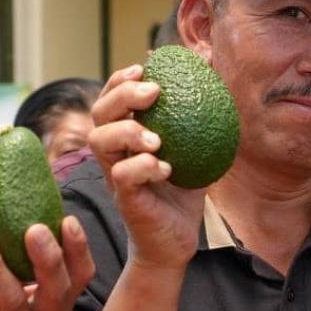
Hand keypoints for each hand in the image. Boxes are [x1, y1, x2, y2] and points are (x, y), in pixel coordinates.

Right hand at [90, 64, 205, 270]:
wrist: (176, 242)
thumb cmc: (181, 193)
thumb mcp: (195, 150)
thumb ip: (199, 117)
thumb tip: (211, 72)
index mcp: (125, 138)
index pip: (110, 99)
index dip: (120, 79)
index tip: (145, 68)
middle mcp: (114, 154)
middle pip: (99, 113)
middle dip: (122, 95)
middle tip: (154, 92)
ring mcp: (115, 177)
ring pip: (100, 142)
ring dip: (128, 131)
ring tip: (157, 139)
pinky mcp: (125, 200)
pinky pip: (122, 175)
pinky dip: (143, 166)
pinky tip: (165, 168)